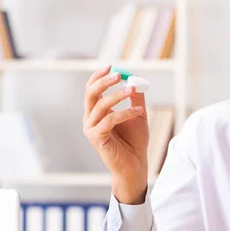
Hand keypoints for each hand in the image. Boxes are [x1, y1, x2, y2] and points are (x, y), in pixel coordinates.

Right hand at [83, 66, 148, 203]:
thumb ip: (136, 99)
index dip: (98, 76)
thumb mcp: (138, 115)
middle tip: (119, 75)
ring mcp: (91, 128)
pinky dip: (125, 113)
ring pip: (101, 105)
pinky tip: (139, 111)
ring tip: (133, 90)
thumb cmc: (135, 141)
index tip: (111, 66)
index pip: (91, 89)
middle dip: (104, 82)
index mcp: (96, 112)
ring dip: (118, 95)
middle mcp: (90, 118)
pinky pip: (109, 120)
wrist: (135, 164)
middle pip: (91, 94)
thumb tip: (137, 80)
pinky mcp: (96, 138)